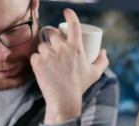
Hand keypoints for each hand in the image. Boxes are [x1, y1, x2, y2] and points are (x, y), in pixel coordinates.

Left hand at [31, 8, 108, 122]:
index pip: (73, 24)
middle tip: (53, 45)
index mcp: (76, 47)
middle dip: (52, 37)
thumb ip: (102, 61)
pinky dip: (37, 60)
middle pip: (52, 33)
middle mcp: (62, 48)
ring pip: (42, 45)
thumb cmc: (80, 86)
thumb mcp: (94, 73)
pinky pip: (35, 56)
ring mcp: (48, 54)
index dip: (70, 14)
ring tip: (48, 60)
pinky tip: (41, 67)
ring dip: (44, 50)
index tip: (66, 11)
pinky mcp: (37, 62)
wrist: (64, 100)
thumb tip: (103, 51)